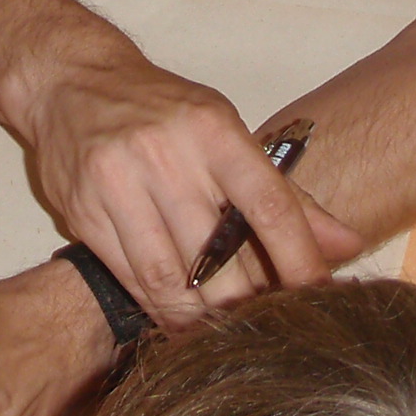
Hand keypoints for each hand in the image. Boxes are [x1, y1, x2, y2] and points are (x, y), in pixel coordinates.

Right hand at [15, 58, 361, 329]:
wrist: (69, 81)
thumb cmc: (162, 111)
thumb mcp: (224, 132)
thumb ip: (284, 193)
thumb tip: (347, 245)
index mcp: (212, 128)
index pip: (268, 204)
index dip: (298, 259)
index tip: (318, 297)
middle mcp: (164, 153)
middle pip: (217, 254)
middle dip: (247, 300)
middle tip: (269, 327)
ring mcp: (118, 181)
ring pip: (170, 276)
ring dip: (201, 316)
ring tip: (224, 334)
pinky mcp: (81, 210)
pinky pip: (130, 276)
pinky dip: (159, 305)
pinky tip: (179, 317)